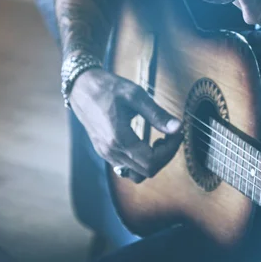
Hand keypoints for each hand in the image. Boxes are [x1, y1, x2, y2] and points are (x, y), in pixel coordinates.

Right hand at [69, 68, 182, 182]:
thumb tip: (179, 128)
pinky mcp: (105, 152)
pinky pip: (127, 168)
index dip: (171, 150)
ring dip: (154, 162)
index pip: (153, 161)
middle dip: (166, 155)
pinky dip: (142, 162)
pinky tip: (147, 144)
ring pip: (137, 174)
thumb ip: (157, 114)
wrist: (81, 87)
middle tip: (172, 135)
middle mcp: (111, 152)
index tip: (178, 133)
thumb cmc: (109, 88)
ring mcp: (106, 154)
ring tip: (159, 142)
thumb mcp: (136, 96)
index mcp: (119, 139)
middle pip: (148, 171)